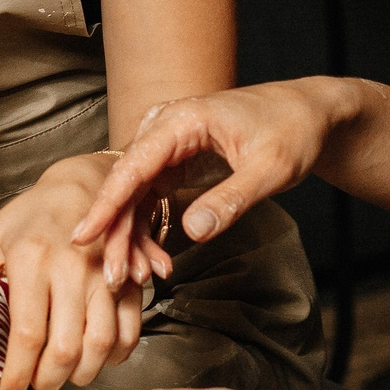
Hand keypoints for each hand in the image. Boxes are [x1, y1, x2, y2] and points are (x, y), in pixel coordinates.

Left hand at [0, 155, 142, 389]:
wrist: (81, 185)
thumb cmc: (28, 219)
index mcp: (31, 259)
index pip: (27, 334)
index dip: (18, 374)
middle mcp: (72, 267)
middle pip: (66, 347)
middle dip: (48, 380)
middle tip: (35, 384)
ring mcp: (106, 274)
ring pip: (100, 345)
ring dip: (81, 374)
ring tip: (61, 374)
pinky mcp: (130, 280)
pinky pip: (128, 333)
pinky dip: (112, 357)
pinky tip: (92, 358)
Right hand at [71, 84, 341, 258]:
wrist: (306, 113)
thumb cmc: (292, 131)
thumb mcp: (270, 169)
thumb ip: (231, 199)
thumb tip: (193, 233)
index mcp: (182, 120)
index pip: (132, 166)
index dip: (106, 204)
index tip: (83, 235)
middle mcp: (164, 127)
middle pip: (126, 184)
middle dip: (117, 231)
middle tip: (115, 276)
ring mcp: (166, 144)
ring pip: (134, 194)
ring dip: (131, 235)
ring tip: (139, 275)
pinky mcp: (172, 161)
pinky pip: (149, 197)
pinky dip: (147, 228)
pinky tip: (155, 259)